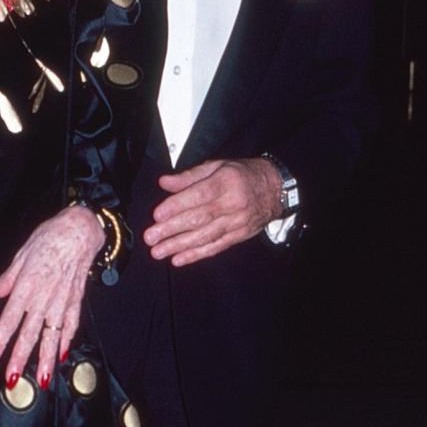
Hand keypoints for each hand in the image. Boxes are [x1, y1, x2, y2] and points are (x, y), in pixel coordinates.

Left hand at [0, 204, 102, 388]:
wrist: (80, 230)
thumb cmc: (49, 238)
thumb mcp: (21, 255)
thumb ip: (4, 280)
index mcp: (26, 286)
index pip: (9, 320)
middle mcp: (44, 297)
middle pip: (29, 334)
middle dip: (20, 360)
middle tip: (12, 380)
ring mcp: (62, 301)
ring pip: (52, 335)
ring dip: (46, 360)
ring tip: (42, 380)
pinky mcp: (76, 301)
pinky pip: (71, 325)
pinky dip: (66, 341)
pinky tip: (62, 356)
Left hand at [144, 157, 282, 266]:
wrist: (276, 190)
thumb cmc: (243, 175)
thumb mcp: (218, 166)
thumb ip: (190, 176)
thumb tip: (165, 183)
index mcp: (225, 182)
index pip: (198, 196)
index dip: (177, 206)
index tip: (158, 215)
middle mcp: (232, 203)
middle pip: (199, 219)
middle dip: (172, 230)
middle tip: (151, 238)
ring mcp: (236, 222)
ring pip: (205, 236)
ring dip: (179, 246)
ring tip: (159, 252)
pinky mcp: (238, 236)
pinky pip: (215, 247)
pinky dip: (196, 255)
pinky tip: (179, 259)